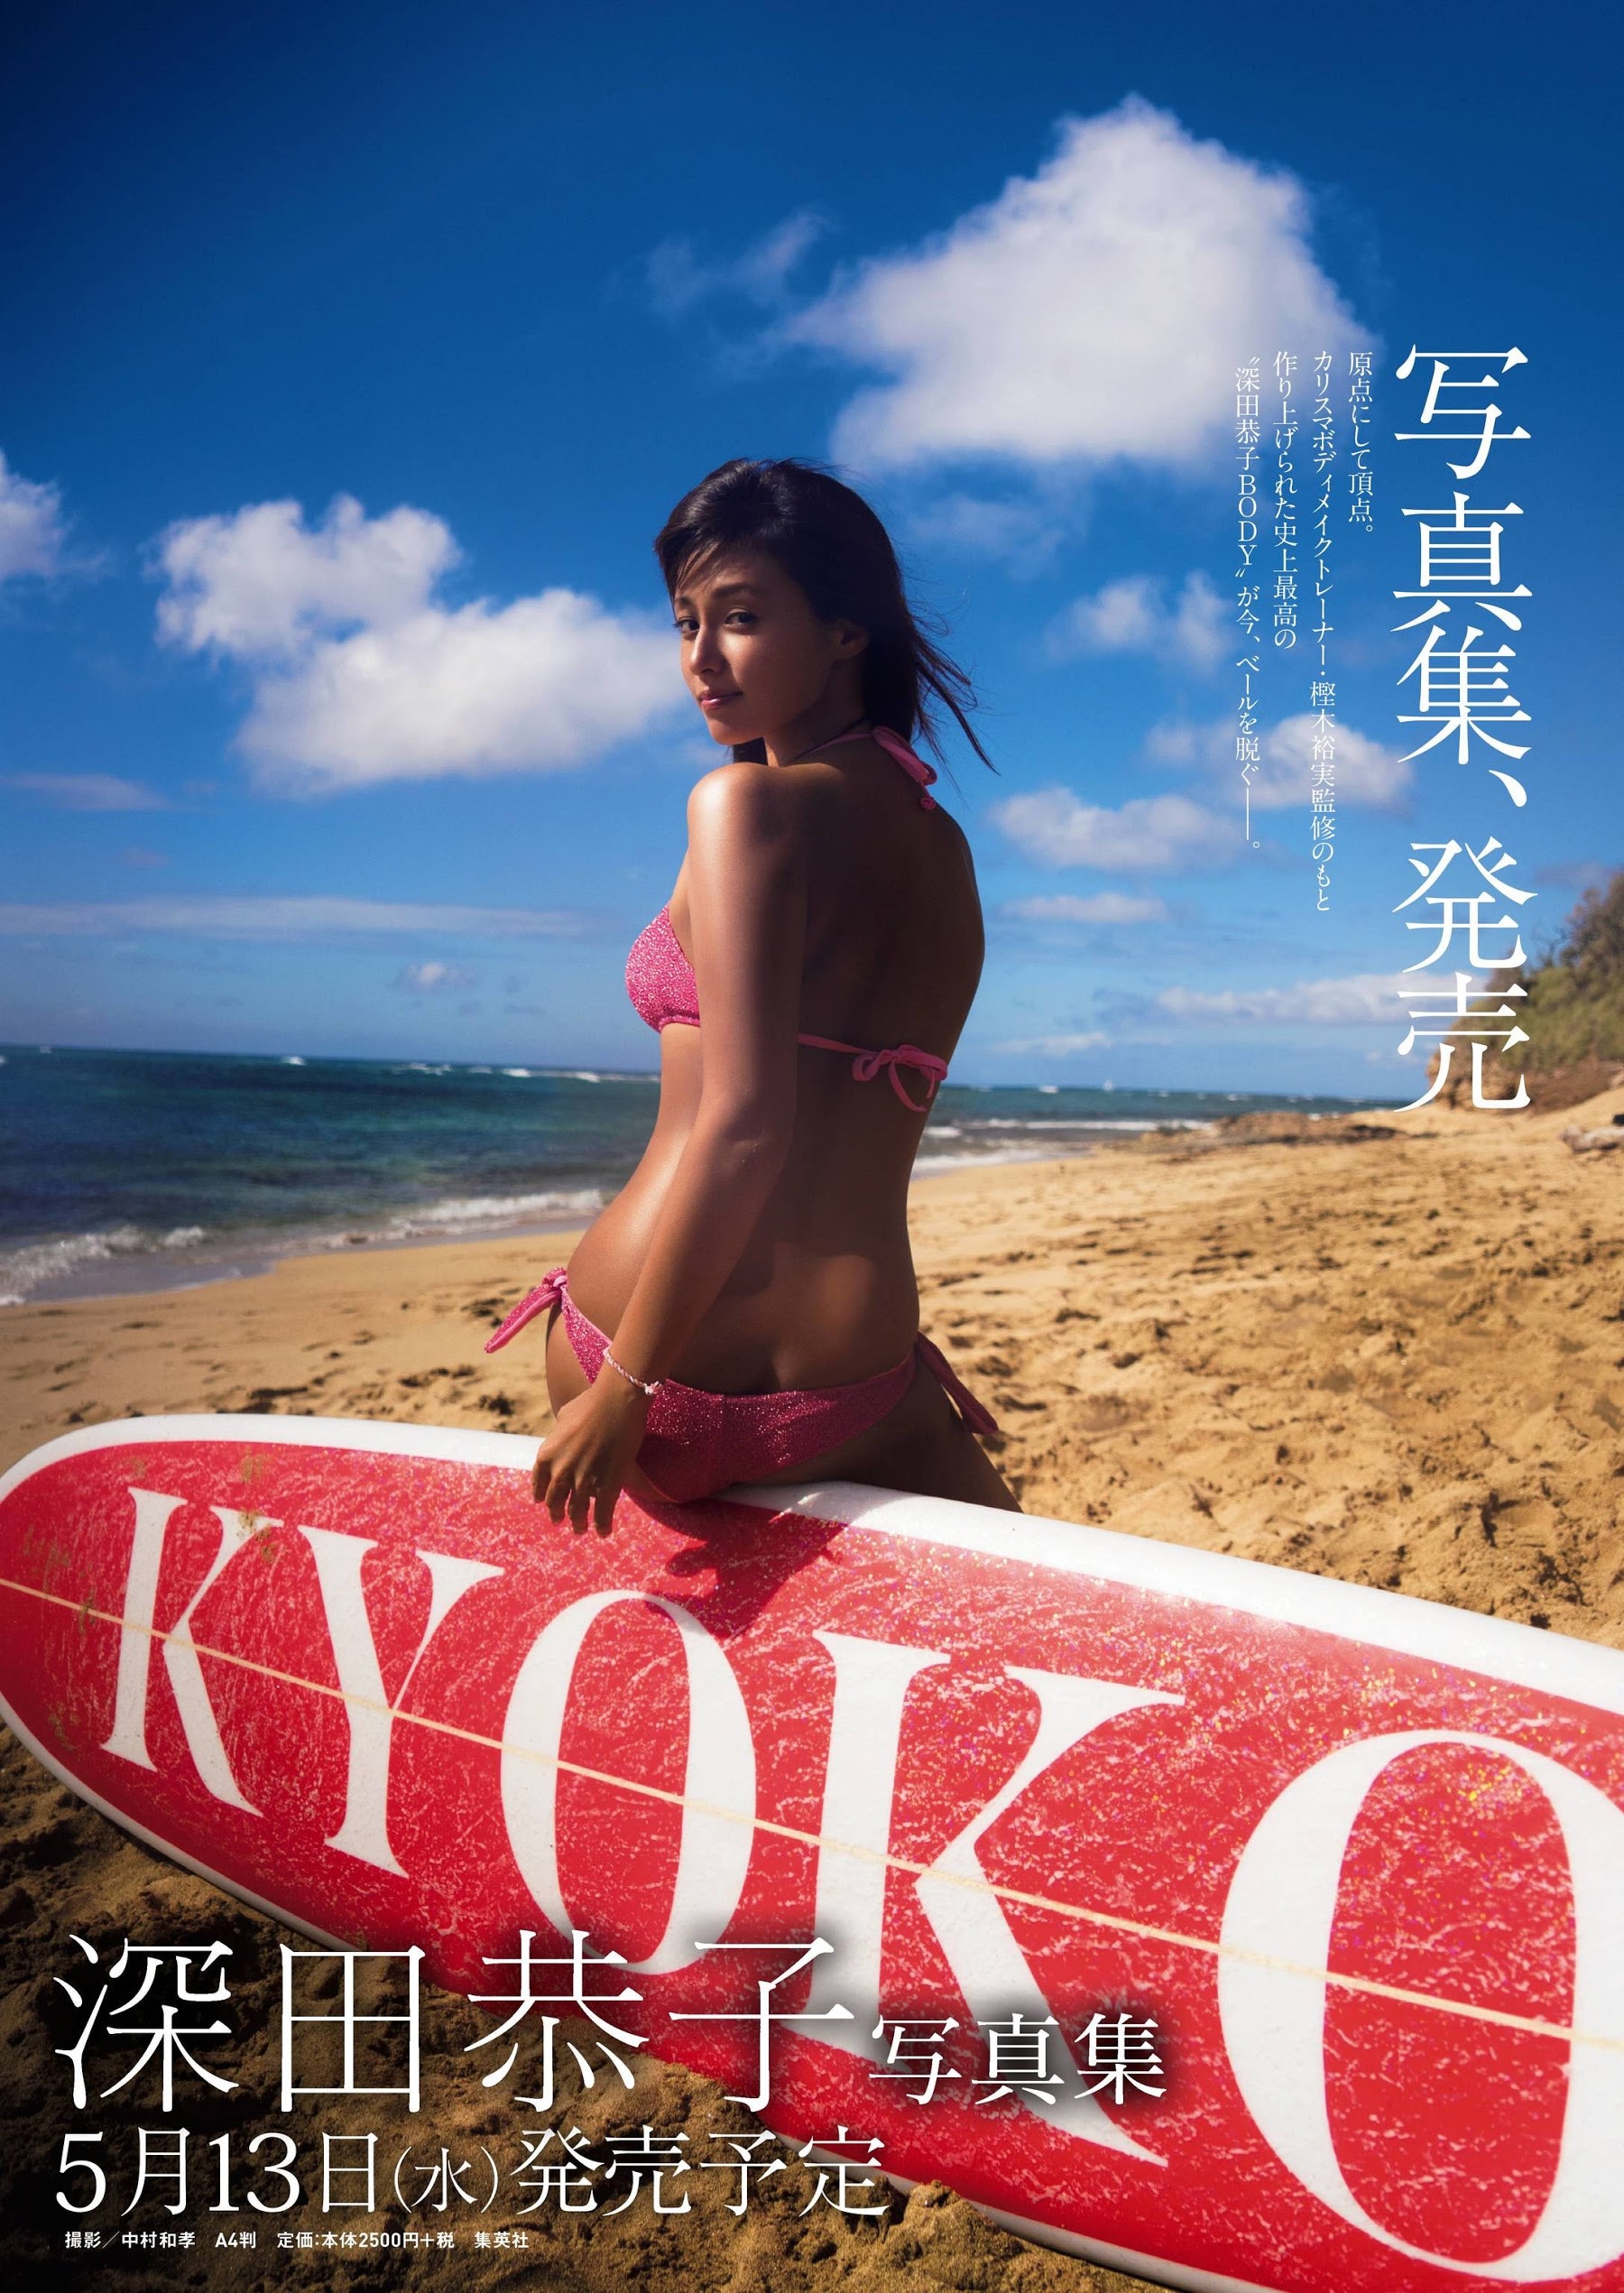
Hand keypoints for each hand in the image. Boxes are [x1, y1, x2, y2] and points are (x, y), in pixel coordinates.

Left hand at [531, 1373, 649, 1535]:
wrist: (616, 1402)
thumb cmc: (591, 1403)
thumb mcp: (564, 1416)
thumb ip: (559, 1433)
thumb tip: (562, 1434)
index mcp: (547, 1455)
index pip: (539, 1484)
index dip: (541, 1496)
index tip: (543, 1503)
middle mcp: (561, 1472)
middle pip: (555, 1501)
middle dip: (557, 1513)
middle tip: (559, 1520)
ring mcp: (583, 1482)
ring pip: (577, 1512)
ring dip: (578, 1524)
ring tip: (580, 1530)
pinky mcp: (607, 1486)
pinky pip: (602, 1513)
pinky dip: (602, 1525)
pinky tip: (603, 1533)